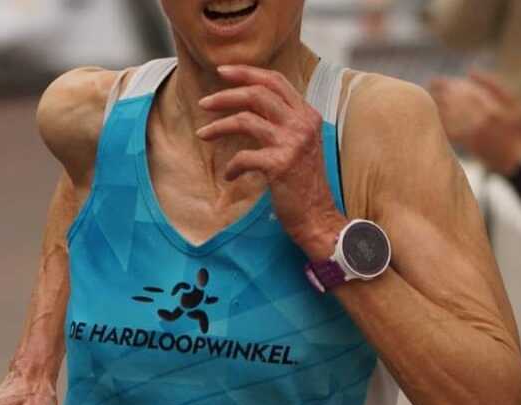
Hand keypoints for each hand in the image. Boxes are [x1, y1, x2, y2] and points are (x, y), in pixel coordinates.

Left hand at [197, 65, 342, 258]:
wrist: (317, 217)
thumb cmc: (303, 183)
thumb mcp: (299, 144)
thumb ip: (282, 123)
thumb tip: (248, 106)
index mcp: (307, 115)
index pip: (275, 80)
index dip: (247, 72)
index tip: (222, 72)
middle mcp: (302, 124)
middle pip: (257, 94)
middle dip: (226, 95)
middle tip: (204, 102)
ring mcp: (292, 143)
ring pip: (246, 119)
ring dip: (219, 125)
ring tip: (203, 133)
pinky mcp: (280, 164)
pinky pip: (243, 157)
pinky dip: (232, 166)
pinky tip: (229, 175)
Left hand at [429, 71, 520, 174]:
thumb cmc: (519, 129)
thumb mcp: (515, 103)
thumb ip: (494, 86)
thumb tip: (471, 71)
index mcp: (494, 104)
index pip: (463, 89)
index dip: (447, 85)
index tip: (434, 81)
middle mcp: (483, 118)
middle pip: (453, 102)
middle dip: (437, 95)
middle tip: (424, 90)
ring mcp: (477, 132)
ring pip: (450, 117)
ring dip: (435, 108)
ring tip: (424, 102)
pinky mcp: (472, 145)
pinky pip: (451, 133)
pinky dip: (441, 125)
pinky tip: (431, 120)